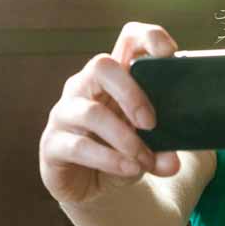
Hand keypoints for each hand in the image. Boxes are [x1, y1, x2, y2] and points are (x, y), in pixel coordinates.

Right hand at [38, 22, 181, 204]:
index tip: (169, 55)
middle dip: (131, 93)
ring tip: (143, 160)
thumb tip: (172, 161)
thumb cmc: (121, 152)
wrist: (90, 187)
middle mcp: (85, 87)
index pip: (128, 40)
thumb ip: (162, 150)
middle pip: (102, 65)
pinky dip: (109, 159)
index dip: (148, 38)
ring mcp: (65, 112)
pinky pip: (79, 146)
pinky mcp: (52, 143)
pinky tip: (129, 169)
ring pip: (91, 112)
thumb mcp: (148, 149)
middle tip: (151, 123)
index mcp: (116, 79)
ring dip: (124, 138)